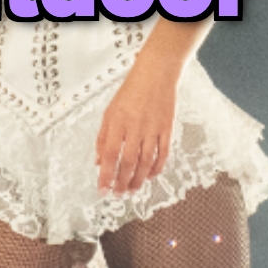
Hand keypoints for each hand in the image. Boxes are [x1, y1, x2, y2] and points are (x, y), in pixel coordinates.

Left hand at [94, 63, 178, 193]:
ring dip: (138, 179)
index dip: (106, 176)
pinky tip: (150, 175)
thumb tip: (99, 162)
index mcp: (117, 123)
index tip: (103, 190)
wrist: (157, 73)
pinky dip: (157, 167)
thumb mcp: (109, 113)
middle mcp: (135, 128)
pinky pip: (163, 153)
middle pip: (128, 162)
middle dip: (122, 182)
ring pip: (145, 161)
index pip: (110, 156)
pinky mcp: (167, 128)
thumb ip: (103, 138)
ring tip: (132, 190)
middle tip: (119, 194)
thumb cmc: (131, 91)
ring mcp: (153, 129)